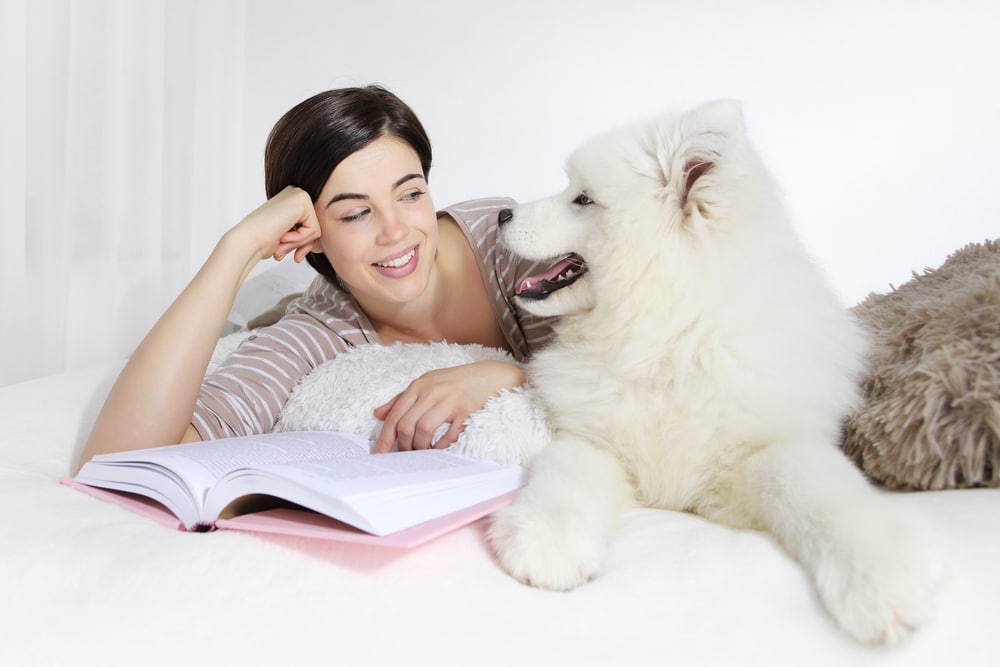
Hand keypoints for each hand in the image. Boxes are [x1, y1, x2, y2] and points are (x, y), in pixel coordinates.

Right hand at [235, 185, 322, 263]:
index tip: (294, 255)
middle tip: (283, 252)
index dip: (302, 243)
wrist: (248, 240)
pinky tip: (283, 237)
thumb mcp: (288, 236)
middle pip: (315, 227)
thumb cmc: (262, 240)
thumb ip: (304, 236)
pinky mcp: (302, 201)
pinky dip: (300, 239)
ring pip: (316, 229)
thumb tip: (319, 244)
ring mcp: (300, 195)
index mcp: (292, 200)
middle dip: (301, 244)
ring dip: (299, 243)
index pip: (310, 226)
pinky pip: (314, 230)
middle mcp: (296, 194)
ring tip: (281, 244)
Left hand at [372, 360, 525, 452]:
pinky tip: (439, 447)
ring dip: (420, 447)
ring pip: (424, 430)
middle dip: (403, 445)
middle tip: (405, 454)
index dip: (384, 438)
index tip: (379, 454)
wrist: (489, 375)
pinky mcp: (467, 411)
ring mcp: (450, 401)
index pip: (395, 415)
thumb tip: (378, 414)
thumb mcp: (426, 383)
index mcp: (419, 386)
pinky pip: (448, 435)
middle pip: (406, 425)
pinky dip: (441, 446)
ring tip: (422, 451)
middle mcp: (432, 391)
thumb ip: (402, 398)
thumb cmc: (455, 381)